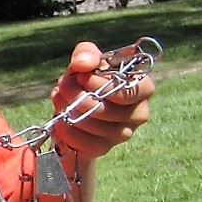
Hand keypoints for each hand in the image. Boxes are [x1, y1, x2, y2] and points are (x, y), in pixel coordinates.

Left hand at [49, 41, 153, 159]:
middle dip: (78, 96)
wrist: (74, 107)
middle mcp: (139, 113)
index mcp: (143, 87)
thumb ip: (86, 53)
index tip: (79, 76)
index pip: (132, 91)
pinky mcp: (105, 148)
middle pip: (109, 110)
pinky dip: (68, 131)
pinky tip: (61, 119)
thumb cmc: (86, 80)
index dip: (101, 84)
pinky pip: (86, 144)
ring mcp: (123, 133)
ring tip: (59, 98)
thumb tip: (83, 63)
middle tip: (62, 86)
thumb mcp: (86, 60)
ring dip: (70, 111)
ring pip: (96, 127)